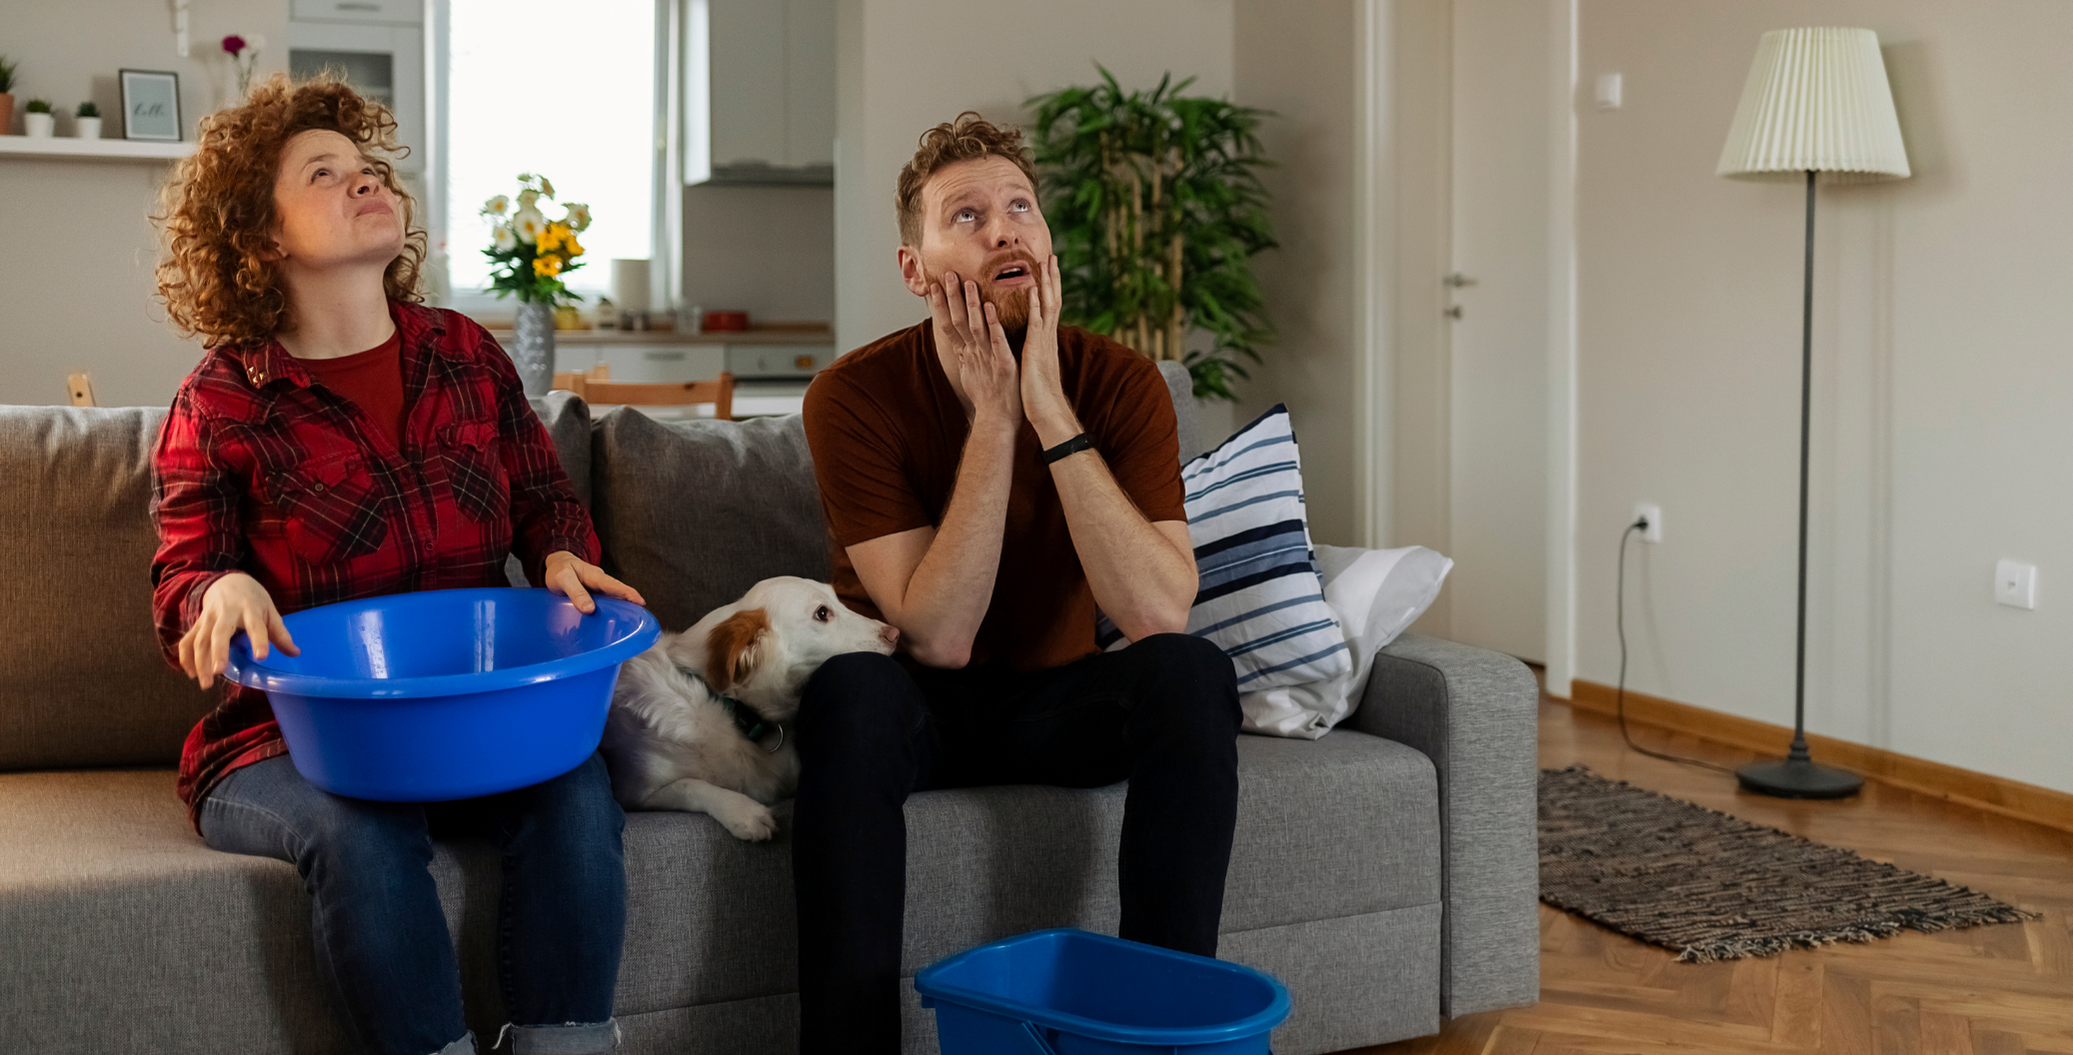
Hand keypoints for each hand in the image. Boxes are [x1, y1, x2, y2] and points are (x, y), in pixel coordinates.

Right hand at [178, 572, 297, 690]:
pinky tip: (191, 674)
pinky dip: (186, 657)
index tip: (262, 656)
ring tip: (206, 683)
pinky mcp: (197, 623)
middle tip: (219, 672)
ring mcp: (209, 618)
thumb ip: (280, 633)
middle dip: (218, 652)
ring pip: (200, 639)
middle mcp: (226, 613)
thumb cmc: (253, 600)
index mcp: (250, 609)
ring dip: (200, 661)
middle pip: (219, 632)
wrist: (229, 581)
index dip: (259, 640)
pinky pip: (188, 641)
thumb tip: (295, 653)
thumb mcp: (270, 611)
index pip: (256, 625)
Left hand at [544, 551, 645, 614]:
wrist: (556, 564)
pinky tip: (613, 622)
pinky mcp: (594, 597)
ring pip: (613, 600)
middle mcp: (600, 583)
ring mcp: (598, 590)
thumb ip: (576, 592)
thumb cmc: (559, 570)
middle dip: (631, 604)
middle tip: (642, 618)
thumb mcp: (563, 578)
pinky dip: (611, 611)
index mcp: (595, 576)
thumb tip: (589, 609)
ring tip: (632, 623)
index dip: (628, 594)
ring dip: (623, 609)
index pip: (614, 586)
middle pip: (619, 594)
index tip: (640, 603)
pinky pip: (605, 604)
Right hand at [927, 269, 1020, 426]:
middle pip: (958, 321)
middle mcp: (973, 353)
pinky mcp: (1003, 364)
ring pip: (976, 327)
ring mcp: (987, 358)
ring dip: (972, 304)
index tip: (934, 285)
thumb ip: (966, 354)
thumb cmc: (988, 398)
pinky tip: (992, 308)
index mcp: (966, 354)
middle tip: (948, 274)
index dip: (940, 305)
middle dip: (951, 297)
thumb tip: (959, 344)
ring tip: (969, 283)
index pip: (949, 325)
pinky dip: (994, 325)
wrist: (997, 421)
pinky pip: (998, 341)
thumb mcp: (971, 373)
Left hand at [1018, 255, 1078, 444]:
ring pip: (1047, 306)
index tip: (1047, 269)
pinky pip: (1036, 323)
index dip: (1049, 287)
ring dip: (1046, 283)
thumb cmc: (1037, 392)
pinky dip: (1035, 305)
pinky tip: (1033, 290)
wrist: (1046, 411)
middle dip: (1052, 278)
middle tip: (1051, 255)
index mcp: (1045, 339)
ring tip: (1045, 263)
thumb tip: (1032, 343)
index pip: (1048, 307)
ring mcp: (1044, 342)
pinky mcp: (1037, 350)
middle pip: (1052, 300)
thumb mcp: (1035, 364)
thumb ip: (1034, 350)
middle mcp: (1047, 336)